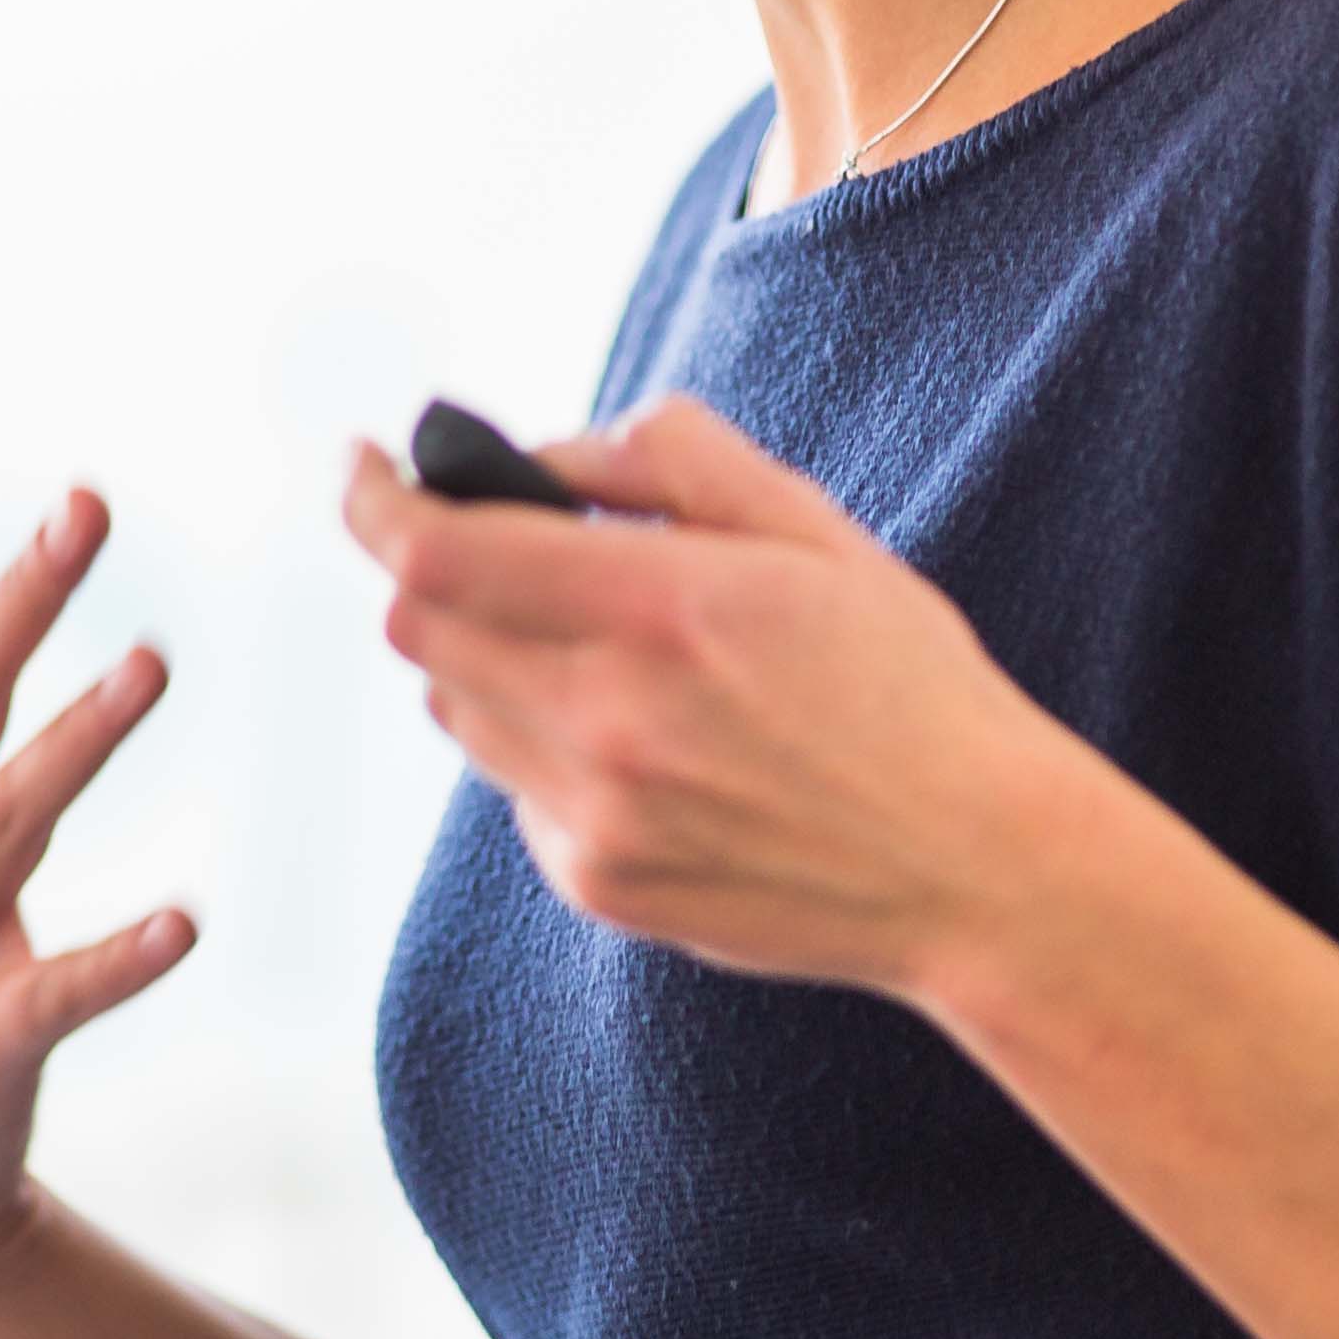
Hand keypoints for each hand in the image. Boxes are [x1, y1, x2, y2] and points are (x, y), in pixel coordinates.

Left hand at [338, 394, 1110, 998]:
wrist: (976, 869)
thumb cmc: (908, 684)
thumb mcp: (812, 528)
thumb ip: (668, 459)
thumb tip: (544, 455)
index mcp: (660, 606)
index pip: (434, 549)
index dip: (373, 497)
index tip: (362, 462)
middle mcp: (605, 717)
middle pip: (421, 625)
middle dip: (434, 566)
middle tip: (494, 542)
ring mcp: (592, 814)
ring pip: (457, 706)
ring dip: (488, 653)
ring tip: (597, 643)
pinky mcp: (596, 883)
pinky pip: (512, 787)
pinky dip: (541, 740)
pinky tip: (645, 739)